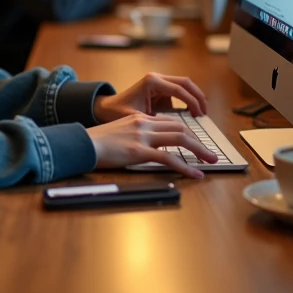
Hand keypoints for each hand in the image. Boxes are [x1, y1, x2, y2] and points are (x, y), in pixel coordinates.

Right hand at [87, 113, 217, 178]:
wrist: (82, 144)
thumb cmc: (97, 142)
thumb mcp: (120, 131)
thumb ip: (137, 134)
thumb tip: (151, 145)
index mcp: (140, 118)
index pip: (171, 122)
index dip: (187, 134)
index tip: (196, 144)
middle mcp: (144, 123)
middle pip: (180, 128)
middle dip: (199, 142)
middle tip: (210, 155)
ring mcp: (142, 136)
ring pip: (180, 139)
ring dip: (199, 151)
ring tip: (210, 162)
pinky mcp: (139, 151)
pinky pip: (168, 158)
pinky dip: (185, 166)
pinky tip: (195, 174)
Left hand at [93, 72, 209, 121]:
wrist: (105, 108)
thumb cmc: (117, 113)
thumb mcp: (136, 119)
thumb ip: (154, 123)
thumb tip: (174, 131)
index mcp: (151, 82)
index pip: (179, 90)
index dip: (193, 103)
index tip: (200, 115)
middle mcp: (156, 78)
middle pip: (186, 82)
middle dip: (198, 97)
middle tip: (205, 112)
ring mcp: (158, 82)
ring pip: (184, 85)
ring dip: (194, 97)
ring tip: (200, 113)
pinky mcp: (159, 88)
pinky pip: (178, 91)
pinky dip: (187, 100)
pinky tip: (191, 113)